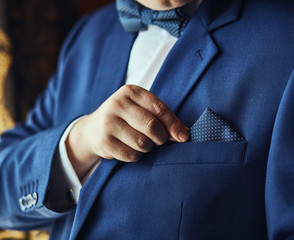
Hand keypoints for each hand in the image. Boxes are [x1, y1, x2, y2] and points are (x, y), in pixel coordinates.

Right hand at [65, 85, 188, 179]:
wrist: (92, 130)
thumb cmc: (125, 118)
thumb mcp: (141, 109)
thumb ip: (162, 117)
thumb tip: (184, 134)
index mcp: (131, 91)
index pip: (159, 109)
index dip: (174, 125)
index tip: (183, 136)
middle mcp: (117, 104)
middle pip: (152, 127)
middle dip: (161, 138)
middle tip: (160, 141)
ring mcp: (108, 122)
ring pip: (142, 143)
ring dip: (148, 148)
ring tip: (143, 143)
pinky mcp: (104, 141)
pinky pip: (131, 155)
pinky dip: (137, 156)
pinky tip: (131, 149)